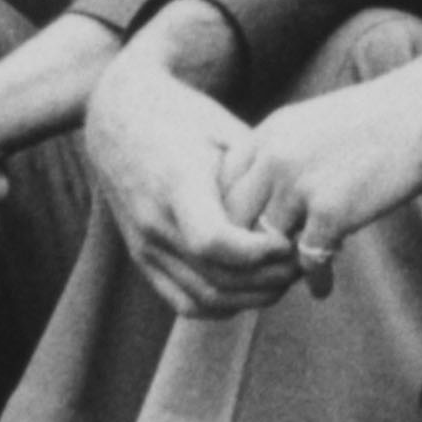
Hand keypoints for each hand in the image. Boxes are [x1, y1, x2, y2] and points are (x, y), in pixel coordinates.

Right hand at [78, 52, 306, 318]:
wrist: (118, 119)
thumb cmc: (180, 116)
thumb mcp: (223, 129)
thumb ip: (256, 172)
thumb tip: (301, 207)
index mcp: (176, 183)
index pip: (213, 241)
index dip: (257, 252)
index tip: (289, 240)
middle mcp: (155, 222)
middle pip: (216, 277)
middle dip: (268, 279)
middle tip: (304, 263)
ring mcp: (144, 245)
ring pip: (204, 297)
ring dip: (251, 297)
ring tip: (285, 277)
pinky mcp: (141, 257)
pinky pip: (183, 301)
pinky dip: (222, 306)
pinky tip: (252, 289)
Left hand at [209, 51, 421, 279]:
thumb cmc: (383, 116)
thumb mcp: (316, 125)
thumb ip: (285, 157)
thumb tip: (272, 206)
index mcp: (267, 133)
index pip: (222, 190)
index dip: (234, 221)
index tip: (253, 240)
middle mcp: (273, 157)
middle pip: (234, 222)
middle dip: (247, 251)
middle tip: (267, 272)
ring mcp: (299, 184)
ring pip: (266, 247)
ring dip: (279, 269)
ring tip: (292, 283)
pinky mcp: (332, 210)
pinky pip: (307, 261)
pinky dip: (315, 279)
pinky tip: (323, 287)